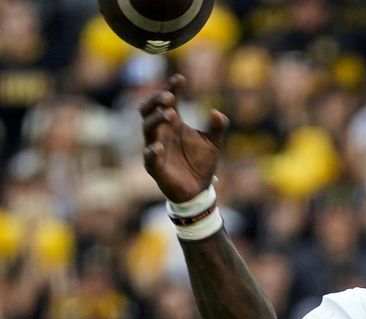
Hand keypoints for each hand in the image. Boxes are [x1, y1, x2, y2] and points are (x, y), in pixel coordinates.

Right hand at [139, 74, 227, 202]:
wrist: (198, 190)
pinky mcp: (155, 166)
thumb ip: (218, 127)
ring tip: (170, 114)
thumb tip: (216, 113)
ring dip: (156, 119)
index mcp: (174, 124)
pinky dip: (152, 150)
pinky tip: (159, 146)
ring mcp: (155, 148)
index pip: (168, 101)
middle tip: (169, 97)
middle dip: (156, 100)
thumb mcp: (214, 143)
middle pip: (148, 110)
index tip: (180, 79)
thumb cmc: (202, 164)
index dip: (172, 88)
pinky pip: (149, 156)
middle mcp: (161, 133)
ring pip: (147, 128)